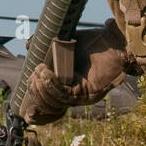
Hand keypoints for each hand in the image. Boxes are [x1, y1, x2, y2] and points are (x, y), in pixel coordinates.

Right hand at [19, 20, 133, 124]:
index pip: (50, 102)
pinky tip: (45, 72)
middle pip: (49, 104)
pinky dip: (51, 84)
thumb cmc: (97, 42)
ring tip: (38, 71)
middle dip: (36, 91)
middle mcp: (77, 96)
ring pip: (55, 101)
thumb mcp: (67, 41)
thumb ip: (48, 43)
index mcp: (71, 87)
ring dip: (42, 87)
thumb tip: (28, 45)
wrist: (119, 42)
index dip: (35, 99)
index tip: (26, 87)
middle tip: (33, 74)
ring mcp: (83, 96)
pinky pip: (64, 94)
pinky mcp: (88, 92)